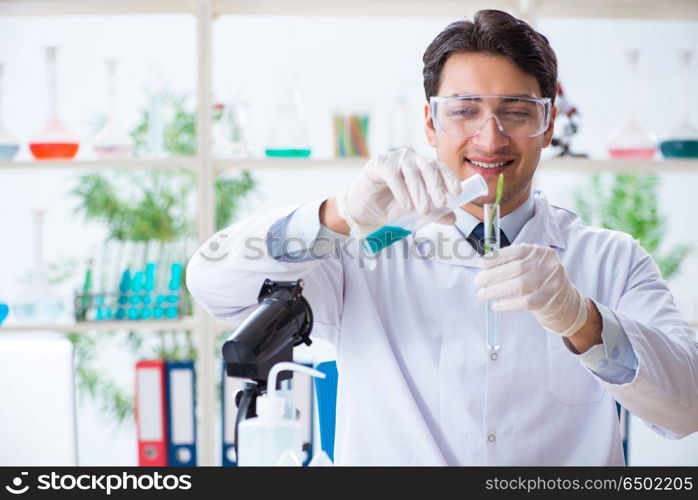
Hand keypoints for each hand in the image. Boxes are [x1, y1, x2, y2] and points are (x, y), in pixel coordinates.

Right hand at [335, 148, 461, 235]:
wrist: (364, 212)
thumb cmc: (390, 208)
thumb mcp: (415, 213)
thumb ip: (434, 214)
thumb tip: (453, 218)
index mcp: (422, 167)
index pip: (440, 168)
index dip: (450, 179)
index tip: (457, 192)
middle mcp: (411, 159)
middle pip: (428, 167)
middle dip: (436, 186)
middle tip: (441, 204)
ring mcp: (394, 158)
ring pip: (412, 171)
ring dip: (420, 193)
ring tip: (423, 211)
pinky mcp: (378, 163)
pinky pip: (393, 174)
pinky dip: (402, 192)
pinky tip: (406, 207)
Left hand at [474, 243, 587, 336]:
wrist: (565, 302)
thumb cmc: (540, 282)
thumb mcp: (531, 267)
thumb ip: (512, 263)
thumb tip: (484, 265)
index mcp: (541, 252)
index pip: (517, 251)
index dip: (497, 257)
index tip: (481, 264)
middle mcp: (548, 265)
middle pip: (516, 268)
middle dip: (493, 275)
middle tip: (478, 282)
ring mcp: (551, 282)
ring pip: (519, 285)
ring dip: (496, 290)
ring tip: (482, 294)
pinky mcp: (549, 299)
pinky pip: (525, 302)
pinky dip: (508, 304)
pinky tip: (496, 306)